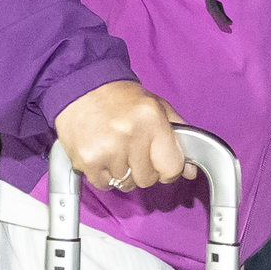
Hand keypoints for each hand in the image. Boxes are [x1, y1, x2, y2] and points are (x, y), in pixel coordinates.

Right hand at [54, 79, 187, 194]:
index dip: (168, 169)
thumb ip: (178, 136)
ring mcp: (106, 150)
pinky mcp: (86, 160)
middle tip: (132, 149)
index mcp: (151, 119)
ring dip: (122, 172)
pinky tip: (102, 154)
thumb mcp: (157, 106)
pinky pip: (104, 184)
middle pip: (148, 179)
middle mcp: (129, 135)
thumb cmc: (119, 96)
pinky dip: (104, 175)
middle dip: (143, 169)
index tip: (161, 164)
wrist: (80, 85)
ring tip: (115, 149)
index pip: (172, 168)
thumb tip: (190, 170)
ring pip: (125, 184)